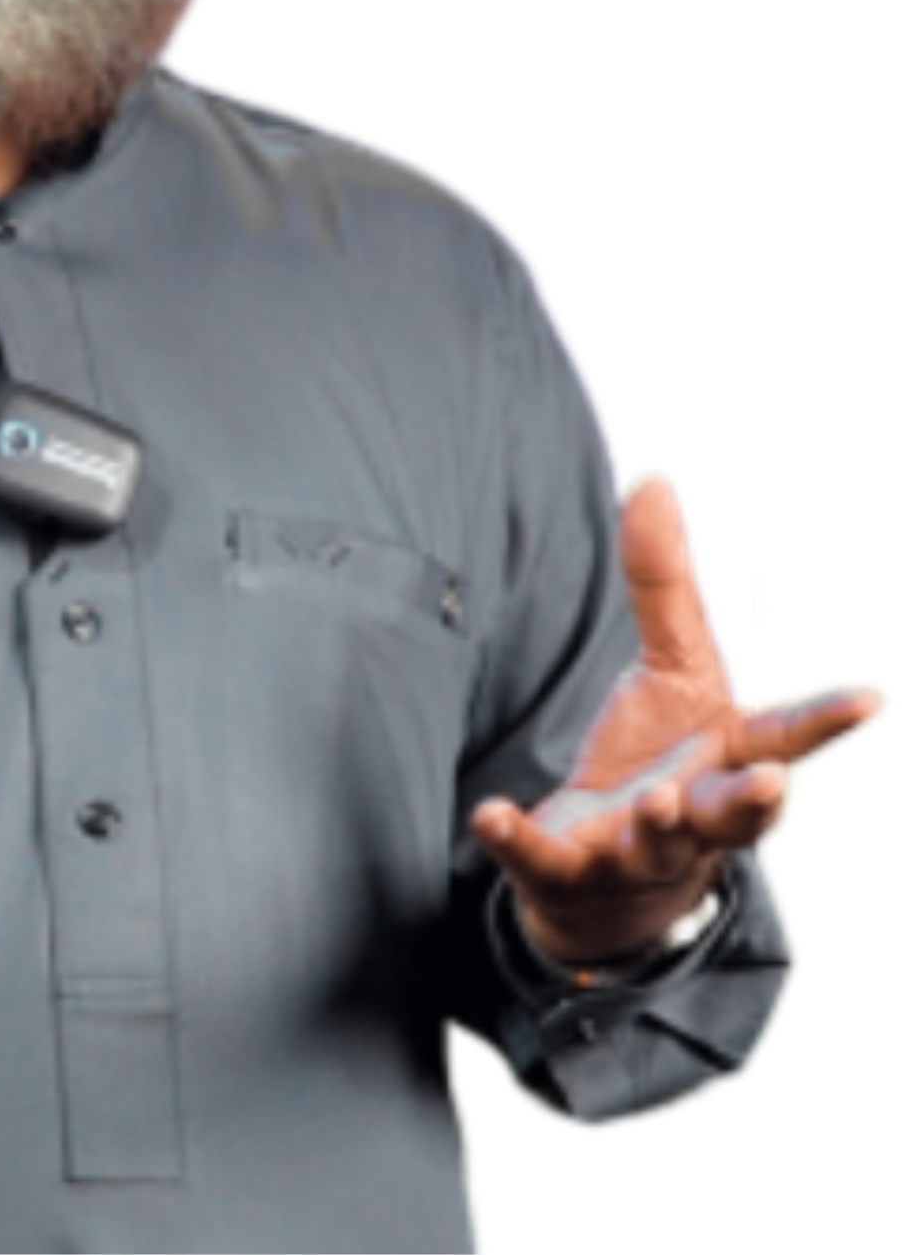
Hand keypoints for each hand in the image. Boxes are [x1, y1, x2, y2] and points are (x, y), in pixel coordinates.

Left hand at [469, 468, 891, 966]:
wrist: (612, 878)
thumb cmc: (664, 761)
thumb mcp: (673, 672)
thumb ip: (664, 586)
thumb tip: (650, 478)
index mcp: (736, 760)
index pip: (789, 737)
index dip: (827, 718)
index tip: (872, 694)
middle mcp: (699, 815)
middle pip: (736, 811)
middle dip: (751, 799)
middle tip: (767, 783)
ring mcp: (637, 853)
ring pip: (658, 847)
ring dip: (659, 828)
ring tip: (653, 805)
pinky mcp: (569, 874)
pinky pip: (542, 861)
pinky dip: (519, 839)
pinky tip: (490, 815)